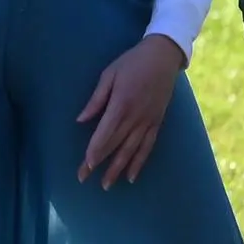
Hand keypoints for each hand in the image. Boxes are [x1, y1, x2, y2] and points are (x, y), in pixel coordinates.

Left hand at [77, 34, 185, 186]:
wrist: (163, 57)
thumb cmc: (132, 62)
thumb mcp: (109, 75)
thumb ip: (96, 99)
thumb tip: (80, 120)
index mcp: (121, 104)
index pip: (105, 133)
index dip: (95, 150)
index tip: (86, 164)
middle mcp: (135, 117)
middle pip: (115, 145)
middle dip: (99, 163)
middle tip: (84, 178)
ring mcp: (148, 122)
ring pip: (131, 151)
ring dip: (117, 169)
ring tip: (106, 185)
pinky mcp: (157, 123)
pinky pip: (147, 147)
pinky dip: (139, 163)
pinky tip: (131, 176)